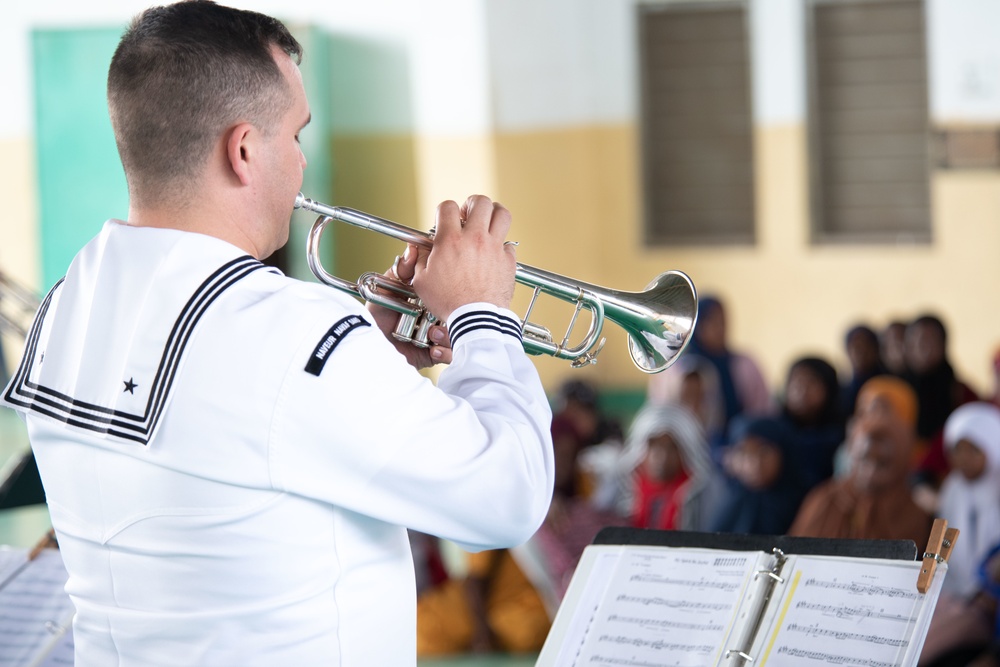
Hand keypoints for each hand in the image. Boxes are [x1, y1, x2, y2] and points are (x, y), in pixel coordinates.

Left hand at [366, 244, 452, 368]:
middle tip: (440, 314)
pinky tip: (432, 348)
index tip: (447, 286)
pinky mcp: (438, 353)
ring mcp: (440, 335)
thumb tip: (411, 250)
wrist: (368, 345)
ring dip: (448, 334)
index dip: (451, 289)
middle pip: (460, 311)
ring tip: (432, 333)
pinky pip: (453, 353)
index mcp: (430, 297)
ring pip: (461, 332)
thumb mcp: (384, 290)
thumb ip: (398, 271)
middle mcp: (438, 314)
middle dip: (453, 313)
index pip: (449, 289)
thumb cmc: (376, 317)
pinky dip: (445, 351)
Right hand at [412, 195, 516, 321]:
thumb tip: (421, 248)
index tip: (444, 219)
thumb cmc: (448, 302)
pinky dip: (502, 245)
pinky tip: (494, 252)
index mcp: (451, 240)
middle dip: (471, 204)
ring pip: (502, 214)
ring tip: (487, 220)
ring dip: (493, 213)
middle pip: (479, 201)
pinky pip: (509, 243)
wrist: (476, 318)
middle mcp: (475, 238)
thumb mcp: (422, 280)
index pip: (447, 206)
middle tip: (467, 214)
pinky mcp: (508, 260)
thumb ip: (420, 259)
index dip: (444, 210)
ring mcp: (494, 248)